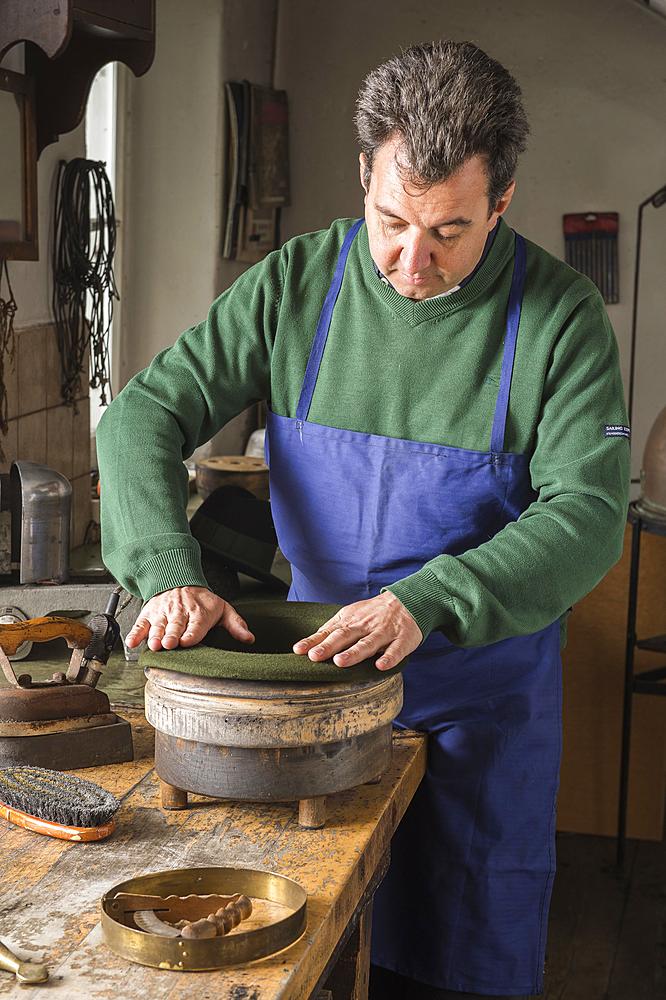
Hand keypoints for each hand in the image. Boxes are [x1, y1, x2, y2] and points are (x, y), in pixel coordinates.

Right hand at [125, 586, 254, 651]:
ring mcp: (162, 614)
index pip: (196, 625)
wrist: (178, 579)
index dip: (191, 634)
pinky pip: (140, 624)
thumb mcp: (223, 608)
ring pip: (158, 626)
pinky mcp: (148, 615)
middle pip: (175, 626)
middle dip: (172, 635)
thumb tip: (249, 638)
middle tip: (169, 644)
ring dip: (155, 635)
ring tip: (154, 645)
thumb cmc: (202, 600)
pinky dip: (135, 633)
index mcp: (199, 613)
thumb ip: (235, 624)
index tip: (187, 641)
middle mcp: (180, 613)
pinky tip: (132, 642)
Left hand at [292, 591, 421, 670]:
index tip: (299, 651)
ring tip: (340, 662)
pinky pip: (395, 650)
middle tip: (315, 657)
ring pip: (368, 643)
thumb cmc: (373, 613)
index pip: (328, 631)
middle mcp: (365, 626)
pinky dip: (389, 657)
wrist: (408, 600)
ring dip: (354, 653)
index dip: (314, 641)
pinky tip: (381, 666)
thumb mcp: (350, 615)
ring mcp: (384, 632)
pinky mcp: (402, 639)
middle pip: (345, 636)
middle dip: (329, 646)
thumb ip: (331, 630)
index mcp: (350, 620)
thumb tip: (309, 645)